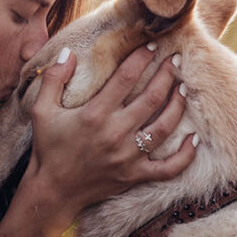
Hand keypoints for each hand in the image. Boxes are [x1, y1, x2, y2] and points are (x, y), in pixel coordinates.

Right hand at [0, 44, 195, 236]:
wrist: (52, 190)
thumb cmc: (48, 147)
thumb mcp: (41, 110)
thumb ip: (53, 79)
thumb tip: (67, 52)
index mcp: (94, 114)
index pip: (126, 78)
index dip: (142, 58)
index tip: (152, 45)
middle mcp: (115, 133)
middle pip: (152, 98)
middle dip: (167, 74)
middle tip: (176, 59)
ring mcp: (128, 156)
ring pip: (165, 126)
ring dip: (178, 104)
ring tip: (183, 88)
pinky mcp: (135, 176)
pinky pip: (169, 168)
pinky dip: (186, 154)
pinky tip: (194, 138)